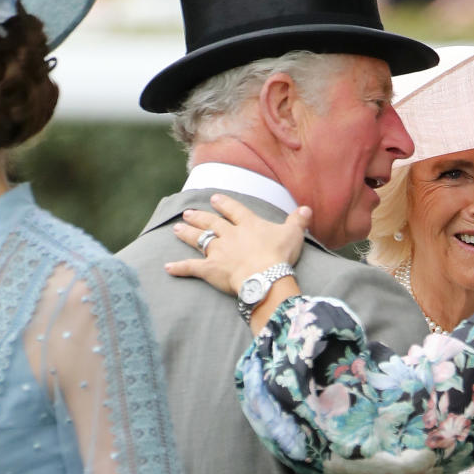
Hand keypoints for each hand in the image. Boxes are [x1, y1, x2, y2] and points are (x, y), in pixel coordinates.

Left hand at [165, 192, 310, 293]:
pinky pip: (191, 267)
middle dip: (200, 216)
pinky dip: (179, 268)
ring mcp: (218, 251)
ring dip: (187, 233)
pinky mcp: (210, 269)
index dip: (225, 204)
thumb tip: (307, 209)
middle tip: (188, 212)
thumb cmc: (280, 255)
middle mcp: (229, 235)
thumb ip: (298, 221)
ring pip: (199, 239)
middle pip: (211, 222)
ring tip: (177, 228)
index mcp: (248, 224)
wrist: (265, 275)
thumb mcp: (294, 234)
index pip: (234, 210)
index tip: (215, 198)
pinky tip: (167, 267)